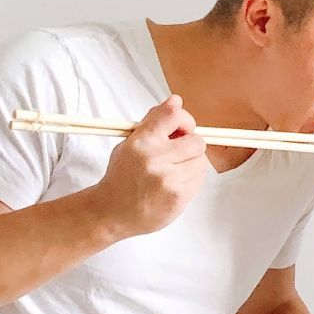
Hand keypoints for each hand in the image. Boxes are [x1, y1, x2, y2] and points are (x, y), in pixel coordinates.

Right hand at [93, 95, 207, 236]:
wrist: (112, 213)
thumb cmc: (122, 176)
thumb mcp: (130, 143)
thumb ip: (154, 122)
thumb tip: (176, 101)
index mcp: (141, 142)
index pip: (173, 115)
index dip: (184, 119)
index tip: (182, 126)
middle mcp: (155, 159)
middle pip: (196, 141)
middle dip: (190, 145)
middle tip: (178, 152)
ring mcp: (169, 180)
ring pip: (201, 162)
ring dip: (192, 164)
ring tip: (174, 171)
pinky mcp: (179, 198)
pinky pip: (200, 181)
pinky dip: (191, 180)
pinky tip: (174, 184)